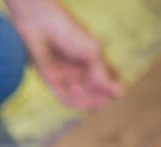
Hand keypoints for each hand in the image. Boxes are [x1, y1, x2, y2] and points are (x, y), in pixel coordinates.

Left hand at [7, 0, 122, 110]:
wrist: (40, 24)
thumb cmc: (69, 32)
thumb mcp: (91, 53)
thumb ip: (102, 74)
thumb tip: (119, 93)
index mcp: (91, 54)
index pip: (106, 73)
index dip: (113, 84)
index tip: (120, 95)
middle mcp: (77, 64)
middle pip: (92, 86)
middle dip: (100, 96)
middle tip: (108, 105)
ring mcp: (63, 71)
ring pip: (77, 92)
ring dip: (86, 100)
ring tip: (96, 107)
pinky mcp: (48, 77)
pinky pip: (61, 94)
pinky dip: (72, 101)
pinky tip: (82, 106)